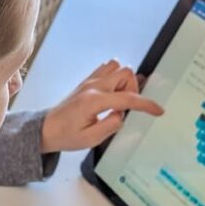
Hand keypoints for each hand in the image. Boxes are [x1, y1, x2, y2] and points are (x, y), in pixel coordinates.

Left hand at [40, 59, 162, 152]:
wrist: (46, 130)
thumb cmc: (65, 136)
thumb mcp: (90, 139)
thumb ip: (111, 125)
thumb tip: (121, 114)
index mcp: (94, 101)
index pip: (127, 98)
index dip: (146, 105)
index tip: (157, 111)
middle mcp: (92, 86)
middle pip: (125, 73)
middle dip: (133, 89)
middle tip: (127, 107)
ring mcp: (89, 81)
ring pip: (116, 66)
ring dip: (124, 81)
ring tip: (119, 99)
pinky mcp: (86, 81)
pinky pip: (106, 68)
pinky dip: (115, 78)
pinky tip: (112, 93)